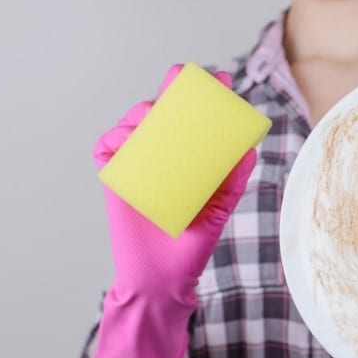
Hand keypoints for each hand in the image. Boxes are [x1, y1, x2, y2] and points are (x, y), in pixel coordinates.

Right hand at [92, 64, 256, 357]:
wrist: (164, 276)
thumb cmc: (193, 243)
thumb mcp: (220, 207)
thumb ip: (233, 178)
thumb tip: (249, 147)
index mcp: (190, 161)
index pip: (196, 122)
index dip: (205, 98)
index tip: (222, 80)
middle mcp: (163, 158)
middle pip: (163, 114)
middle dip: (172, 92)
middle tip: (181, 80)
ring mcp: (137, 166)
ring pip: (134, 124)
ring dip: (143, 114)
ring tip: (154, 119)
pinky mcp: (115, 179)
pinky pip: (108, 148)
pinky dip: (115, 139)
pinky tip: (129, 142)